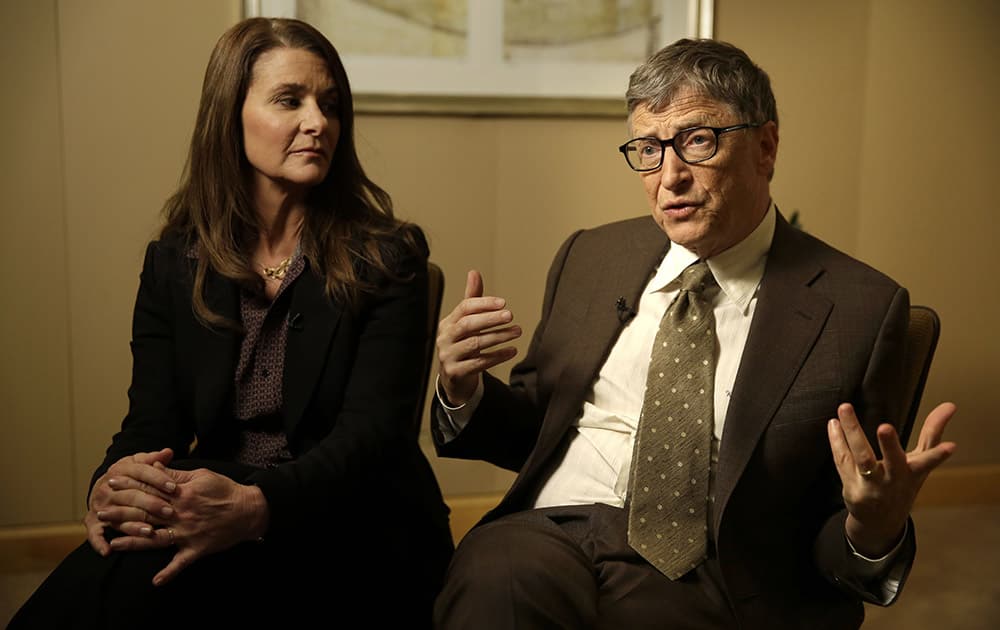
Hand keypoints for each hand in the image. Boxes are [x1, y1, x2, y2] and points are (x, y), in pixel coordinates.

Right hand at [85, 448, 176, 555]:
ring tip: (148, 531)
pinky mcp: (93, 522)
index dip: (159, 479)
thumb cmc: (130, 474)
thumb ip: (153, 458)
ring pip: (118, 516)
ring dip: (133, 525)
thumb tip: (168, 451)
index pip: (141, 473)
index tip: (174, 487)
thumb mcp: (139, 462)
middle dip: (151, 504)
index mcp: (120, 470)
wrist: (105, 484)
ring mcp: (100, 506)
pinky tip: (108, 551)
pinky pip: (95, 534)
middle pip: (132, 496)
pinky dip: (99, 543)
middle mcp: (108, 488)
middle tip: (169, 512)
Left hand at [108, 466, 268, 585]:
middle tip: (102, 513)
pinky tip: (155, 582)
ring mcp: (188, 533)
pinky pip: (181, 563)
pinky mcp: (197, 548)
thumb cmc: (225, 490)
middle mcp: (181, 514)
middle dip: (122, 514)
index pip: (150, 489)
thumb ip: (176, 475)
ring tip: (113, 544)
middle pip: (146, 515)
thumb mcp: (202, 475)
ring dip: (134, 543)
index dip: (129, 486)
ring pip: (156, 539)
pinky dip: (169, 573)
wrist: (249, 510)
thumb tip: (155, 467)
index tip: (111, 483)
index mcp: (182, 494)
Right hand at [436, 270, 521, 404]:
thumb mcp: (466, 323)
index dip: (484, 303)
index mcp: (447, 323)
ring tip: (516, 332)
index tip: (504, 302)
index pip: (464, 308)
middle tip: (510, 315)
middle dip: (490, 319)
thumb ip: (472, 299)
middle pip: (468, 325)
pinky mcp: (455, 372)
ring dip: (498, 337)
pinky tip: (512, 351)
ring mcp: (448, 356)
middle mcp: (445, 338)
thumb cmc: (463, 345)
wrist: (454, 378)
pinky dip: (497, 356)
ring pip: (475, 344)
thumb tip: (474, 272)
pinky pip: (479, 363)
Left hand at [827, 402, 956, 556]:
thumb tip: (950, 405)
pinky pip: (842, 461)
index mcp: (913, 473)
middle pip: (892, 463)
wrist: (880, 521)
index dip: (938, 456)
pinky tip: (834, 423)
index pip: (928, 463)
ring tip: (845, 408)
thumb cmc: (902, 483)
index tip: (951, 446)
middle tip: (885, 427)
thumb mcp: (920, 462)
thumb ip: (932, 432)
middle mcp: (894, 481)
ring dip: (852, 432)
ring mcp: (872, 487)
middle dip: (890, 446)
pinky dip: (837, 441)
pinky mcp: (852, 489)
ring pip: (861, 458)